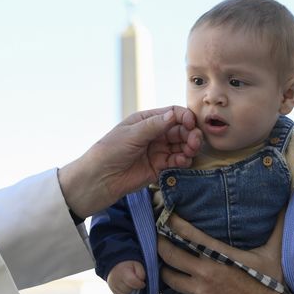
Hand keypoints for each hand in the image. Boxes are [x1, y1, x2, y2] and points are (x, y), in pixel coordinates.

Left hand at [58, 106, 201, 217]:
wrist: (99, 180)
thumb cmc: (109, 152)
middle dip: (190, 134)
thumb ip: (154, 125)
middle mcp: (154, 134)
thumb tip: (174, 114)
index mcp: (146, 120)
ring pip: (182, 145)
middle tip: (194, 142)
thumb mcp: (131, 134)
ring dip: (189, 147)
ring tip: (189, 152)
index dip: (185, 117)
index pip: (172, 114)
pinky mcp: (159, 167)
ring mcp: (157, 151)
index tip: (191, 124)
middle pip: (181, 130)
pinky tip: (182, 161)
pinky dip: (183, 160)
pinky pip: (177, 161)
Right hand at [106, 260, 145, 293]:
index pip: (132, 281)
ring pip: (125, 293)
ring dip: (129, 290)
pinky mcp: (112, 289)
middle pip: (129, 289)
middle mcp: (116, 279)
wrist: (116, 264)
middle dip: (134, 287)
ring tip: (129, 283)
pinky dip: (125, 293)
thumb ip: (141, 274)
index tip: (142, 283)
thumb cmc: (128, 265)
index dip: (139, 284)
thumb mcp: (137, 265)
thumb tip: (141, 282)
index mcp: (123, 271)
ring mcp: (112, 285)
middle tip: (134, 281)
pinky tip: (126, 287)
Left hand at [158, 215, 293, 293]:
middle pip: (170, 255)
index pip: (190, 235)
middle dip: (160, 244)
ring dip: (163, 269)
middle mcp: (207, 274)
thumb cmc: (273, 282)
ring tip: (161, 260)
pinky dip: (172, 293)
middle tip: (156, 237)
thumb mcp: (274, 252)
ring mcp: (202, 293)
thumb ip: (276, 226)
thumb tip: (285, 202)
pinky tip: (172, 286)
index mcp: (221, 256)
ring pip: (169, 278)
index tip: (165, 216)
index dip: (174, 224)